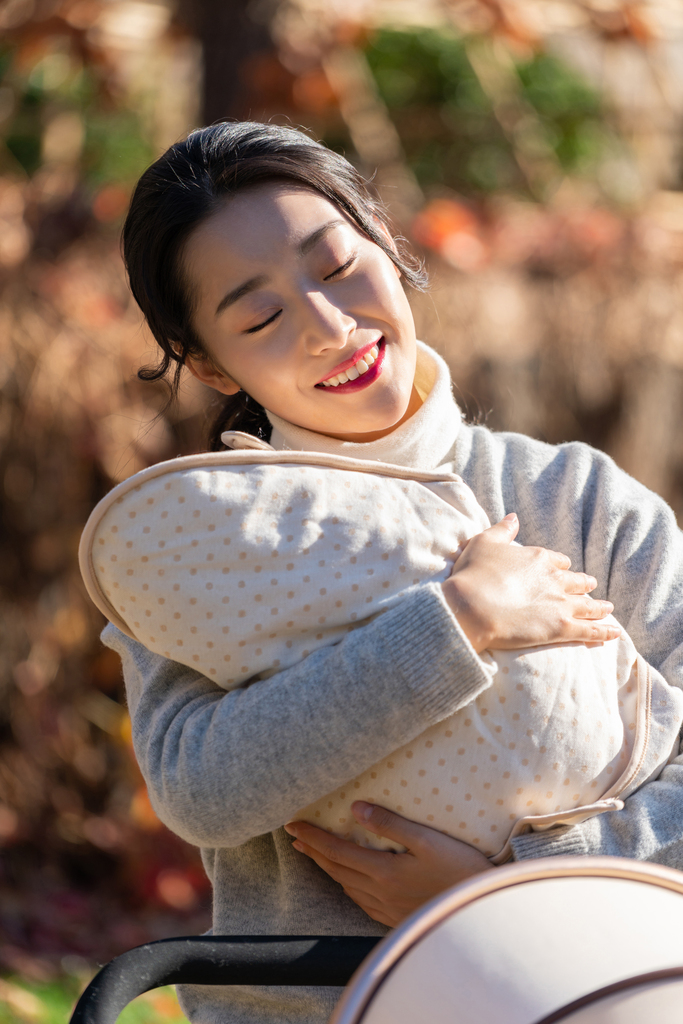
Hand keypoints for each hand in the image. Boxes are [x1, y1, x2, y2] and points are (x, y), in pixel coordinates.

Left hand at [285, 801, 492, 927]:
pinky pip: (361, 902)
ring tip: (318, 855)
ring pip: (346, 887)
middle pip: (336, 870)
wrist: (482, 916)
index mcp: (383, 871)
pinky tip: (351, 882)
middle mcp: (379, 893)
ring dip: (328, 869)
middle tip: (296, 838)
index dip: (312, 837)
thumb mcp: (428, 840)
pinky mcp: (396, 919)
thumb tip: (355, 809)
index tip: (291, 825)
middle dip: (313, 852)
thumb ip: (390, 823)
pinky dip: (348, 886)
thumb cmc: (461, 871)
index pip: (336, 850)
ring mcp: (387, 909)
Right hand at [442, 513, 619, 652]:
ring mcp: (561, 604)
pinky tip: (614, 634)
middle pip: (577, 582)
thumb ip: (502, 530)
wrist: (471, 606)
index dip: (561, 566)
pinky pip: (590, 630)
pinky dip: (604, 632)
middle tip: (591, 587)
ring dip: (599, 607)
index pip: (558, 561)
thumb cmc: (474, 573)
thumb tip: (514, 517)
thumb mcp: (484, 542)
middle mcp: (555, 579)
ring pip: (588, 605)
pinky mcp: (562, 628)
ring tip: (608, 609)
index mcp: (539, 558)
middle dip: (585, 584)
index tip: (563, 569)